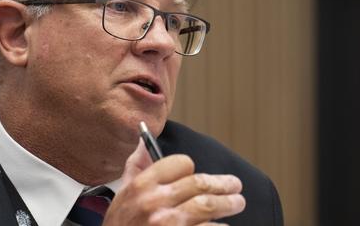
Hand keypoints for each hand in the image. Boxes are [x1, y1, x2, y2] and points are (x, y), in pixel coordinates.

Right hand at [103, 140, 244, 224]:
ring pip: (209, 207)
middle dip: (223, 184)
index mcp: (141, 185)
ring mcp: (169, 224)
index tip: (196, 173)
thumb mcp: (122, 195)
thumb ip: (135, 167)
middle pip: (200, 183)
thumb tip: (144, 142)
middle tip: (235, 186)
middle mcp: (155, 203)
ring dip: (228, 204)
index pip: (180, 163)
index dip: (191, 168)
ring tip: (237, 203)